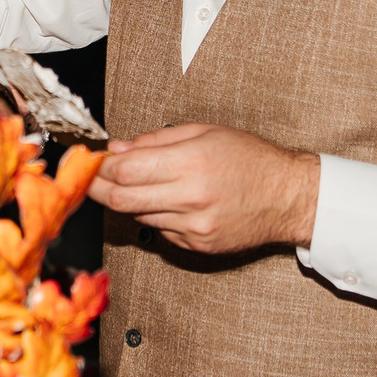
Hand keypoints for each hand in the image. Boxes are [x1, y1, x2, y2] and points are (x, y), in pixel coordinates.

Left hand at [89, 123, 319, 256]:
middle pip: (122, 199)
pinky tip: (167, 201)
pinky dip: (154, 215)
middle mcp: (191, 197)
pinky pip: (160, 230)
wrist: (288, 197)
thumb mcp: (205, 132)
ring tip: (134, 185)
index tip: (90, 161)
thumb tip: (118, 149)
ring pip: (139, 216)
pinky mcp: (198, 244)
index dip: (100, 167)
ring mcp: (194, 226)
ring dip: (128, 201)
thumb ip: (156, 141)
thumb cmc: (251, 159)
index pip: (125, 171)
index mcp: (192, 162)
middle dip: (97, 189)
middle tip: (88, 180)